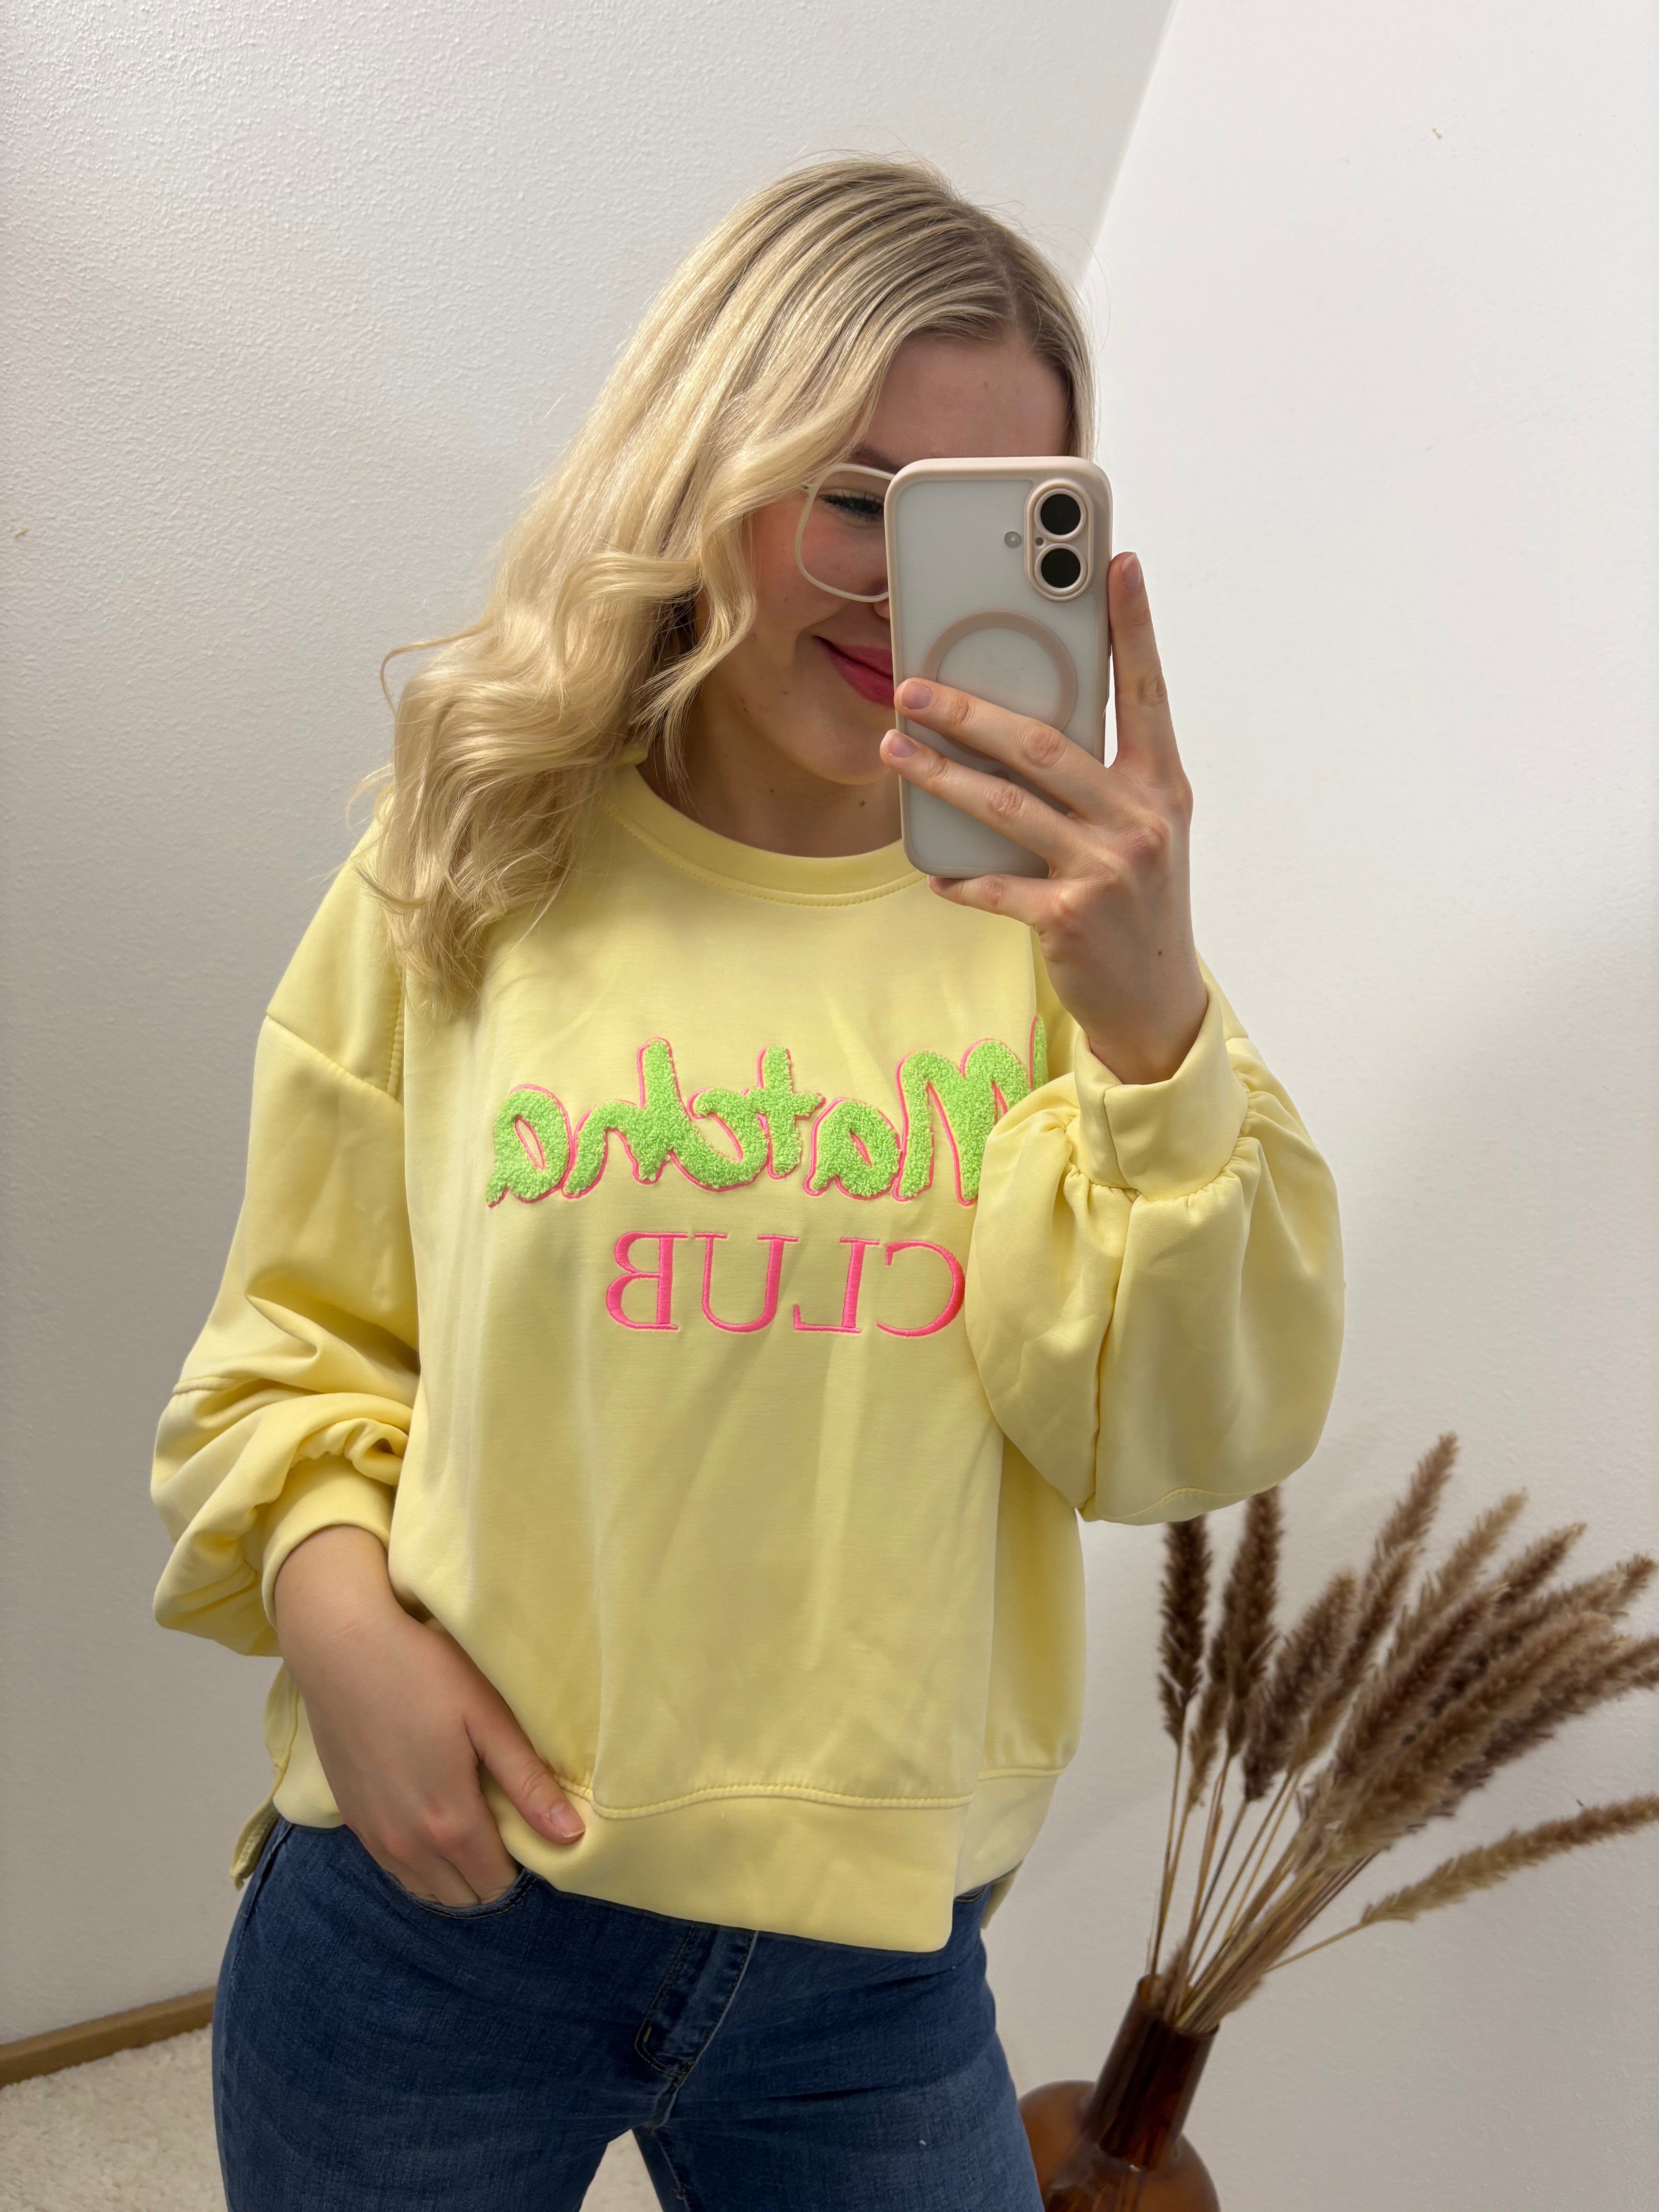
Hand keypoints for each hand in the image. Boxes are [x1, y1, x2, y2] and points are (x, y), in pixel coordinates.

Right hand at [271, 1525, 583, 1905]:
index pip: (496, 1883)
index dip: (521, 1865)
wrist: (342, 1650)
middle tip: (503, 1826)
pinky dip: (421, 1863)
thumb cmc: (424, 1673)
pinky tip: (432, 1821)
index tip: (530, 1831)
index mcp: (449, 1822)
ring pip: (427, 1891)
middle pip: (463, 1896)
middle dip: (489, 1875)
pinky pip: (395, 1870)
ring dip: (454, 1874)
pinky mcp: (351, 1823)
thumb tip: (572, 1836)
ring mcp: (374, 1838)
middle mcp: (408, 1846)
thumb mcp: (488, 1718)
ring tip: (472, 1826)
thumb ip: (528, 1783)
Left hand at [879, 552, 1207, 1084]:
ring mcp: (1106, 868)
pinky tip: (932, 869)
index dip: (1134, 625)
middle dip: (970, 711)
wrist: (1157, 999)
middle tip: (913, 686)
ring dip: (940, 777)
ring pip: (1006, 806)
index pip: (1147, 690)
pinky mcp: (1069, 917)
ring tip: (893, 750)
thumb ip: (1102, 776)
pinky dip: (958, 877)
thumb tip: (1024, 723)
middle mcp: (1139, 819)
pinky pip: (994, 885)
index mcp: (1161, 786)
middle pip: (1045, 744)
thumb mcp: (1141, 829)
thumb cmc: (1137, 900)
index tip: (1118, 564)